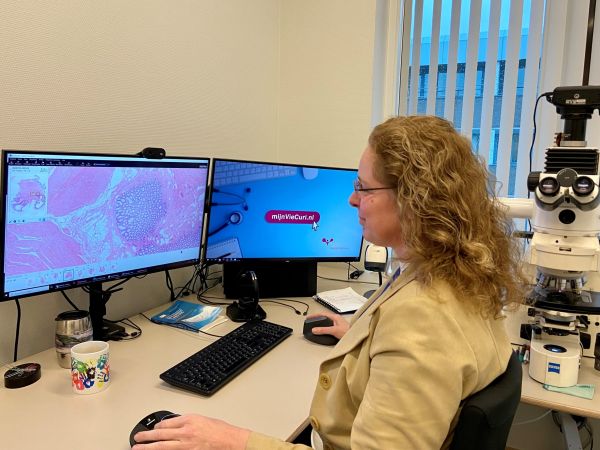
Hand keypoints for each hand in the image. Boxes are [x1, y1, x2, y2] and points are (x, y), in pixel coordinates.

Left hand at [132, 414, 249, 449]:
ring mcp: (186, 446)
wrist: (231, 441)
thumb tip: (176, 425)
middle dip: (146, 436)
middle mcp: (185, 432)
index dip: (157, 426)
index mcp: (189, 420)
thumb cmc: (221, 430)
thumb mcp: (203, 419)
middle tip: (137, 437)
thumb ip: (188, 422)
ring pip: (162, 446)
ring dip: (148, 447)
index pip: (167, 422)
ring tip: (138, 448)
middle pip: (160, 434)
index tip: (154, 427)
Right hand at [307, 311, 348, 338]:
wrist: (356, 337)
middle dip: (316, 319)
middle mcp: (336, 320)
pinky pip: (329, 327)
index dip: (314, 315)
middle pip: (324, 317)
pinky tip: (323, 332)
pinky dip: (324, 329)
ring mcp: (337, 324)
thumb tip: (314, 329)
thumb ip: (323, 330)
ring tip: (314, 326)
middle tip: (310, 321)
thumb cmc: (348, 332)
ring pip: (326, 322)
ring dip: (320, 324)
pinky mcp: (338, 330)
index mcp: (335, 317)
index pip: (322, 314)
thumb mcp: (334, 330)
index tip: (308, 317)